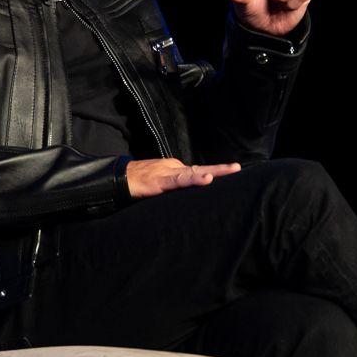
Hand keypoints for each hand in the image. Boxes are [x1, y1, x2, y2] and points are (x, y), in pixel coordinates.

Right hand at [125, 158, 240, 198]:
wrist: (120, 178)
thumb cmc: (141, 181)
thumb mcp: (162, 183)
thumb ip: (177, 184)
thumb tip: (191, 188)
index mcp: (177, 171)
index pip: (200, 171)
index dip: (216, 172)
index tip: (233, 171)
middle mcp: (175, 169)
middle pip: (201, 169)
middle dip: (220, 170)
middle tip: (237, 168)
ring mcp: (168, 174)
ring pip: (193, 173)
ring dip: (212, 172)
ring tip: (229, 170)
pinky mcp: (160, 181)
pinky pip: (179, 181)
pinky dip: (193, 179)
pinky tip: (206, 178)